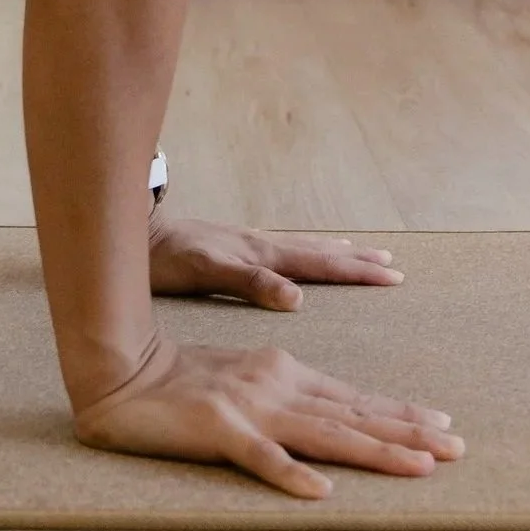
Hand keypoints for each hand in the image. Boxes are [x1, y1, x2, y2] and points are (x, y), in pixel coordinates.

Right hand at [74, 337, 461, 497]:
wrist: (124, 371)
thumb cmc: (184, 380)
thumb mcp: (248, 381)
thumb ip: (288, 397)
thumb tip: (333, 420)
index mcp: (285, 373)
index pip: (355, 400)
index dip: (401, 414)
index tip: (443, 427)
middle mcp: (278, 386)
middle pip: (354, 416)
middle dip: (409, 433)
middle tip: (457, 449)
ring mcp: (249, 407)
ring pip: (324, 434)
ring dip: (375, 451)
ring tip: (419, 467)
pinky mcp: (217, 428)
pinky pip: (260, 456)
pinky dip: (290, 474)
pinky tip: (321, 491)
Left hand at [148, 215, 402, 310]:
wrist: (136, 232)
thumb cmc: (167, 259)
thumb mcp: (208, 273)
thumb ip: (252, 283)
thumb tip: (298, 297)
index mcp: (261, 255)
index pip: (320, 264)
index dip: (356, 273)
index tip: (392, 277)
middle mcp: (261, 245)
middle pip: (320, 254)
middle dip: (357, 263)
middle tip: (393, 267)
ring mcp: (249, 244)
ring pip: (304, 249)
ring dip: (336, 255)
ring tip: (364, 256)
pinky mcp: (234, 247)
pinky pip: (284, 250)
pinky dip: (306, 252)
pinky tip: (302, 256)